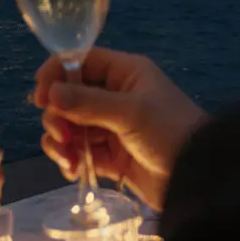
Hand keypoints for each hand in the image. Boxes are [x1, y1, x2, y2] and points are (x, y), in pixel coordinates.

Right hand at [34, 48, 206, 210]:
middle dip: (58, 116)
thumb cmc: (171, 132)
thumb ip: (88, 102)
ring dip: (61, 141)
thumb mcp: (131, 112)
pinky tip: (73, 171)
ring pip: (70, 126)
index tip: (40, 98)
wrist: (199, 178)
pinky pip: (79, 152)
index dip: (56, 75)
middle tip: (62, 136)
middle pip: (68, 96)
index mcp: (125, 73)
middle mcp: (116, 95)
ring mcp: (111, 126)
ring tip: (69, 159)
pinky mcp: (111, 156)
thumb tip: (51, 93)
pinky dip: (71, 160)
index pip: (80, 61)